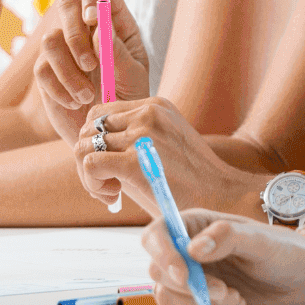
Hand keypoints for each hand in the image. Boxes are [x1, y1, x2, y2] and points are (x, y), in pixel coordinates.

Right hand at [34, 0, 150, 143]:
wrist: (110, 131)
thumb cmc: (129, 98)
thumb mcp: (133, 77)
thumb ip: (119, 53)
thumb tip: (99, 30)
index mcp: (114, 19)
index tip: (94, 17)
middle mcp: (85, 27)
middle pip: (67, 2)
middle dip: (75, 34)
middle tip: (91, 64)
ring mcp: (63, 47)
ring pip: (50, 39)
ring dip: (69, 70)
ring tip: (88, 94)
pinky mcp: (46, 71)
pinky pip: (42, 69)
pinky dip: (60, 87)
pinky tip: (76, 101)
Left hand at [70, 97, 259, 212]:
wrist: (219, 197)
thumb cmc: (191, 179)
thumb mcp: (165, 143)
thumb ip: (135, 137)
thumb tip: (92, 146)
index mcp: (155, 106)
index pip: (101, 113)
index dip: (96, 139)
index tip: (110, 164)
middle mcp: (146, 114)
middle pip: (88, 128)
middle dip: (89, 156)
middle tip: (107, 182)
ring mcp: (140, 136)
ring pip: (84, 146)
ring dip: (89, 174)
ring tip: (111, 190)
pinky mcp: (134, 162)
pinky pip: (89, 164)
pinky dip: (92, 183)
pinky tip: (114, 195)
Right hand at [142, 209, 304, 304]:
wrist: (303, 280)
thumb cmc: (285, 251)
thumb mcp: (261, 240)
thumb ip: (228, 237)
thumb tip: (193, 247)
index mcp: (196, 225)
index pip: (156, 234)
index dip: (161, 254)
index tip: (183, 274)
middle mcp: (187, 251)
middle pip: (157, 270)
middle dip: (187, 285)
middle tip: (222, 290)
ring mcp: (192, 279)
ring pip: (166, 295)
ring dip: (198, 301)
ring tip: (234, 296)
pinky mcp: (199, 303)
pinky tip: (237, 303)